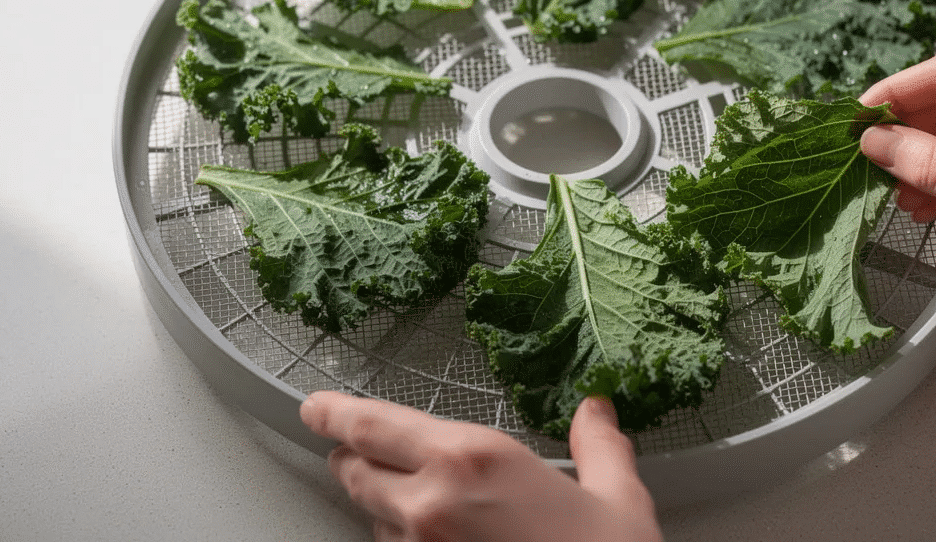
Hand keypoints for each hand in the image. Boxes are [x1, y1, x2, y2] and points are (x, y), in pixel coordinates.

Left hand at [300, 392, 662, 541]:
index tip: (317, 406)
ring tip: (422, 504)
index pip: (371, 424)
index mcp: (473, 458)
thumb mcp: (618, 497)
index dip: (333, 413)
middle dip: (352, 456)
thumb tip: (596, 411)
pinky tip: (440, 541)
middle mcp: (434, 502)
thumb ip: (598, 445)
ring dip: (383, 506)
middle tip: (356, 449)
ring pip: (374, 519)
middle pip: (356, 470)